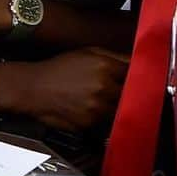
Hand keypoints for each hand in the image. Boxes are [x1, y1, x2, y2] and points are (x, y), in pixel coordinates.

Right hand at [0, 48, 129, 130]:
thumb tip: (137, 60)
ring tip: (103, 98)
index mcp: (105, 66)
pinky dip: (103, 116)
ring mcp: (97, 107)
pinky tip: (92, 107)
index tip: (143, 78)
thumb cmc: (60, 68)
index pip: (136, 73)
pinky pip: (106, 121)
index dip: (141, 76)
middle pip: (132, 94)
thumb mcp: (88, 52)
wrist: (33, 88)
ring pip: (120, 109)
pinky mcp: (89, 123)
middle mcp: (103, 87)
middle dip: (130, 93)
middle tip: (125, 90)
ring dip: (117, 106)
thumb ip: (115, 56)